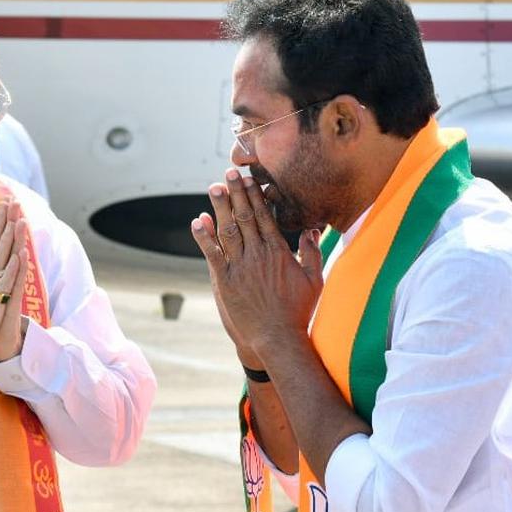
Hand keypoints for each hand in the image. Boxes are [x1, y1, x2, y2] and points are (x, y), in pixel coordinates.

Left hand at [190, 169, 323, 366]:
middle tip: (229, 173)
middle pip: (244, 217)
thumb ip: (312, 252)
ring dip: (219, 208)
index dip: (255, 196)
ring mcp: (240, 267)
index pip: (264, 216)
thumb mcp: (314, 280)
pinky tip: (197, 221)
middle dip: (236, 193)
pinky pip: (212, 254)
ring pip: (227, 231)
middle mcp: (258, 255)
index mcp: (278, 251)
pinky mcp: (225, 281)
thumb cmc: (298, 311)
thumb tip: (312, 229)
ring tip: (214, 188)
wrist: (277, 338)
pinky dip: (204, 237)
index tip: (249, 179)